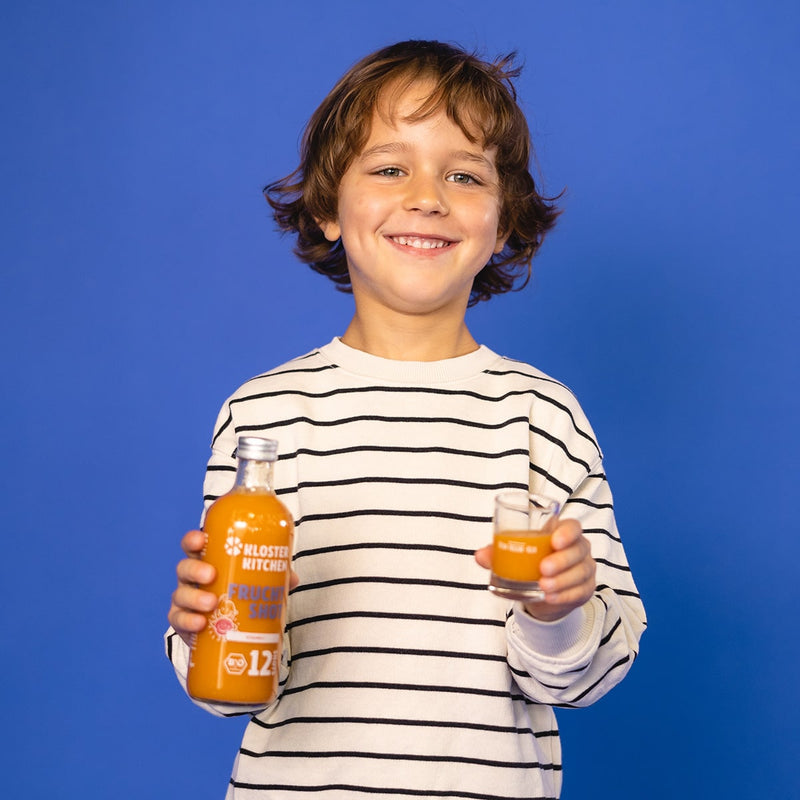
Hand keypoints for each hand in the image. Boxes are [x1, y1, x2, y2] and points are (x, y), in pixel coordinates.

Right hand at [168, 529, 299, 646]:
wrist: (226, 630)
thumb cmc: (238, 594)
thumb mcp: (254, 582)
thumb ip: (273, 576)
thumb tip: (292, 578)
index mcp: (208, 561)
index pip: (194, 545)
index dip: (193, 540)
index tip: (201, 539)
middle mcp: (192, 579)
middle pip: (185, 568)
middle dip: (195, 569)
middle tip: (211, 575)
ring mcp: (186, 601)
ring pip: (180, 594)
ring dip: (194, 597)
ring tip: (211, 603)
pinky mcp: (183, 623)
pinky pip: (179, 620)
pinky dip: (188, 621)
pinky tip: (200, 623)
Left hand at [475, 518, 595, 622]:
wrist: (541, 592)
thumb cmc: (529, 563)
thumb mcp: (513, 556)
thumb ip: (496, 554)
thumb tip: (479, 556)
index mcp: (561, 532)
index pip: (572, 526)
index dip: (567, 532)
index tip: (554, 541)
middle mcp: (578, 548)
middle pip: (578, 550)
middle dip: (562, 560)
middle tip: (543, 569)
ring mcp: (584, 568)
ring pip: (581, 572)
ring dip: (563, 580)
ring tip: (544, 586)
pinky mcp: (585, 588)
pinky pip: (580, 591)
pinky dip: (565, 595)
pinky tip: (551, 597)